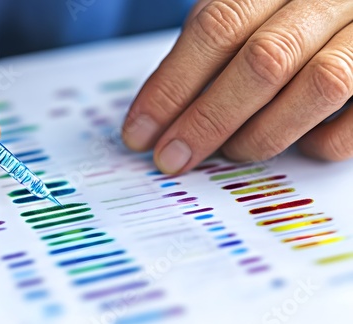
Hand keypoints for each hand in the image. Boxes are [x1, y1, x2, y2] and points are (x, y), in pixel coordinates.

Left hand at [122, 0, 352, 172]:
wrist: (347, 5)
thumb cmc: (289, 14)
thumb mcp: (246, 12)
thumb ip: (211, 49)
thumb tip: (160, 114)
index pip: (217, 25)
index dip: (172, 85)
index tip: (140, 132)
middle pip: (264, 60)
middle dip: (207, 120)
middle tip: (172, 158)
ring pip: (319, 85)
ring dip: (261, 134)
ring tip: (231, 151)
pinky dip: (318, 142)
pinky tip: (295, 143)